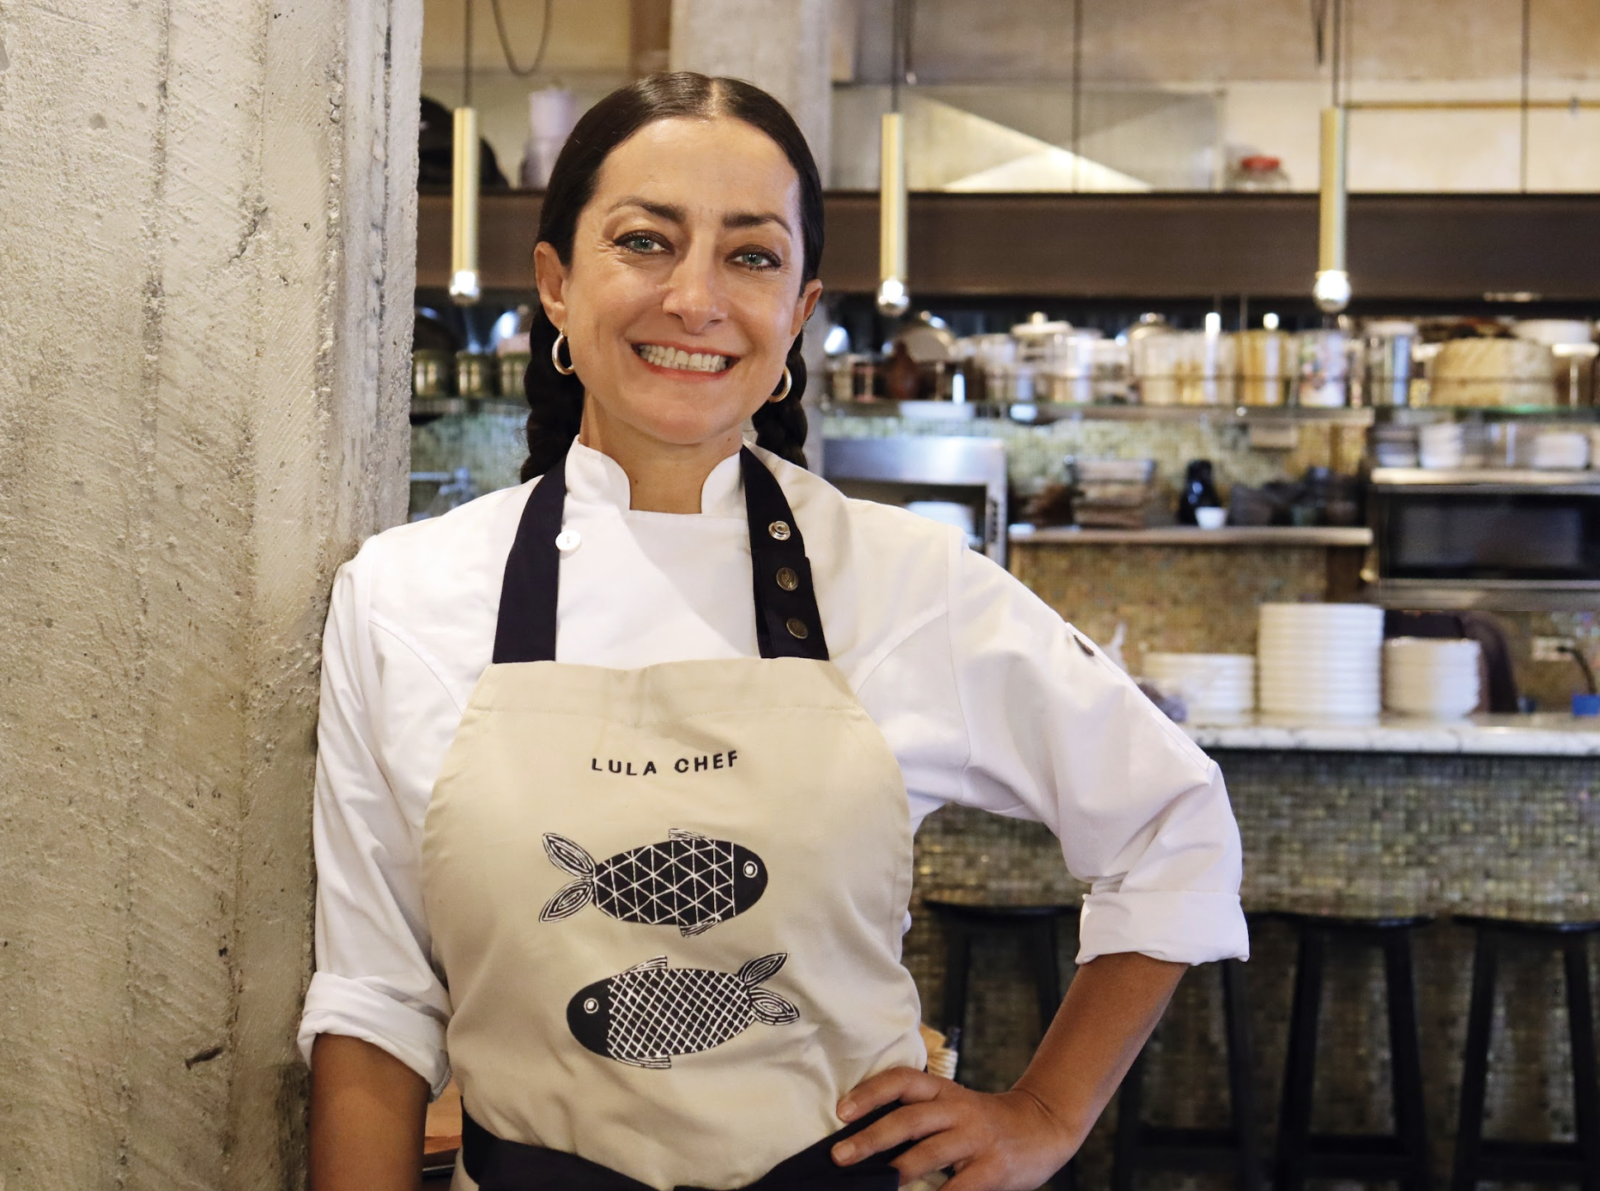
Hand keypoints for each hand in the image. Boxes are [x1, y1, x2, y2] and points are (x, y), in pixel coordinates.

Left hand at [831, 1067, 1081, 1190]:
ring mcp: (976, 1138)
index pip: (903, 1081)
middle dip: (871, 1137)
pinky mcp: (993, 1168)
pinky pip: (959, 1188)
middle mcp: (958, 1108)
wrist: (1045, 1126)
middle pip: (909, 1118)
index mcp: (943, 1091)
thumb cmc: (985, 1123)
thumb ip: (920, 1119)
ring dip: (897, 1171)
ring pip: (930, 1152)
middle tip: (840, 1156)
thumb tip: (866, 1145)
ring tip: (871, 1186)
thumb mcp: (954, 1107)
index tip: (842, 1110)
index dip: (870, 1092)